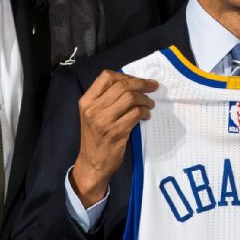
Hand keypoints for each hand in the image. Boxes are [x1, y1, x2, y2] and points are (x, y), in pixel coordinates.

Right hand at [70, 70, 158, 206]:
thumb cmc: (95, 137)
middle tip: (153, 87)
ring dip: (145, 99)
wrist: (92, 163)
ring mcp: (104, 121)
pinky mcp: (116, 132)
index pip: (106, 77)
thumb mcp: (93, 114)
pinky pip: (135, 114)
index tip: (138, 80)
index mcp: (86, 101)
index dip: (126, 76)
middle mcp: (93, 109)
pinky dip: (144, 112)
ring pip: (130, 98)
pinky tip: (145, 116)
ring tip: (149, 104)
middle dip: (141, 84)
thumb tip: (132, 83)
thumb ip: (105, 99)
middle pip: (122, 86)